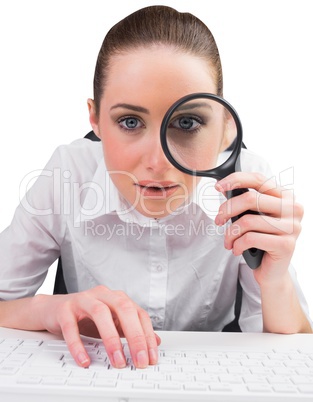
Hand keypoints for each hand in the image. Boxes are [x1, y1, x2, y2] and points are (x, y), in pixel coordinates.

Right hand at [39, 286, 160, 368]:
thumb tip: (155, 341)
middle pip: (124, 308)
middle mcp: (103, 295)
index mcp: (117, 297)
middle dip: (135, 335)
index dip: (147, 335)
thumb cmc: (85, 316)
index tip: (151, 356)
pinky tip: (85, 360)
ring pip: (100, 313)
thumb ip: (131, 329)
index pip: (139, 313)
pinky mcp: (65, 309)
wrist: (53, 309)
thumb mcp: (112, 321)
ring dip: (111, 339)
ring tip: (118, 360)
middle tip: (139, 359)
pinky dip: (78, 344)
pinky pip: (71, 327)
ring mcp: (83, 300)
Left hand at [215, 172, 302, 284]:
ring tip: (228, 241)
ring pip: (248, 221)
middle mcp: (293, 208)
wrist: (272, 271)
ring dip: (230, 233)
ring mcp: (292, 227)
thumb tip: (223, 187)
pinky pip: (250, 239)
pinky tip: (236, 249)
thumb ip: (244, 202)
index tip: (218, 186)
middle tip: (218, 220)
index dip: (236, 180)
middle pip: (251, 198)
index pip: (259, 179)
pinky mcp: (286, 245)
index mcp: (285, 196)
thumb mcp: (252, 217)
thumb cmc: (260, 241)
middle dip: (227, 209)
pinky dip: (237, 245)